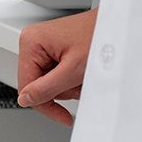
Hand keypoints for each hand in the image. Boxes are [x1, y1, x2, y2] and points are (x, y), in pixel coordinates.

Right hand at [17, 8, 97, 126]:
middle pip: (37, 84)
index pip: (26, 86)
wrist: (116, 25)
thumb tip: (25, 100)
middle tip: (78, 83)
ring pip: (47, 81)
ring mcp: (43, 45)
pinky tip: (81, 71)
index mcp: (31, 42)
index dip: (44, 104)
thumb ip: (46, 88)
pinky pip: (55, 73)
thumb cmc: (98, 36)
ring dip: (67, 84)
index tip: (61, 116)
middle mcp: (33, 42)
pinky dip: (70, 77)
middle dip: (60, 90)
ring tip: (83, 74)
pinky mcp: (53, 48)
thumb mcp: (72, 69)